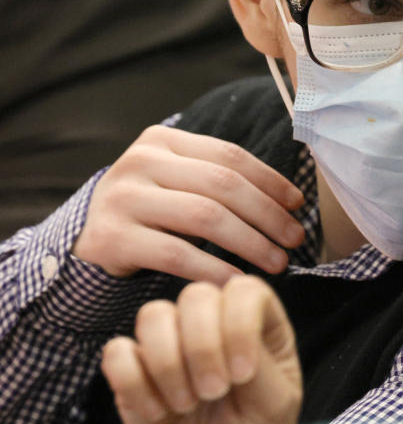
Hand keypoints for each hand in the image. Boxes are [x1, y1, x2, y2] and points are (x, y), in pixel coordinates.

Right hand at [74, 125, 304, 283]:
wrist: (83, 245)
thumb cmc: (148, 215)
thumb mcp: (178, 185)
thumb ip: (220, 183)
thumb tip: (290, 202)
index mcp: (162, 141)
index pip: (230, 156)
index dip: (271, 181)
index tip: (298, 205)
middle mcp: (139, 162)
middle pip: (223, 185)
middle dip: (268, 214)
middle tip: (296, 239)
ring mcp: (122, 198)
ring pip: (205, 217)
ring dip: (251, 243)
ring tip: (278, 263)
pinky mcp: (111, 238)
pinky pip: (177, 255)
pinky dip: (215, 269)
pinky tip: (238, 282)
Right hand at [101, 276, 302, 423]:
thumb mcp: (275, 406)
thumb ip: (263, 366)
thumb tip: (234, 339)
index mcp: (259, 324)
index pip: (245, 290)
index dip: (240, 326)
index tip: (242, 375)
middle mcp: (214, 323)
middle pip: (196, 295)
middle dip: (203, 348)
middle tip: (213, 392)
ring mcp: (171, 341)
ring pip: (153, 315)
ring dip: (168, 365)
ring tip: (187, 404)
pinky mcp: (133, 368)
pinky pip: (117, 352)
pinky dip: (135, 385)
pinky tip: (158, 411)